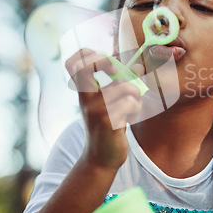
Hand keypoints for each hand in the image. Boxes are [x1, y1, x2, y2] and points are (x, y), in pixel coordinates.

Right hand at [65, 48, 143, 168]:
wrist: (102, 158)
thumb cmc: (109, 126)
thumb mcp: (111, 103)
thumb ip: (120, 84)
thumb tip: (138, 66)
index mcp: (84, 92)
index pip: (73, 62)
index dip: (87, 53)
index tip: (104, 62)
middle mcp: (85, 98)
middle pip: (87, 65)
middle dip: (108, 62)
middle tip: (117, 74)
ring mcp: (95, 109)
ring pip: (125, 86)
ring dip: (135, 96)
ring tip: (130, 108)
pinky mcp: (107, 121)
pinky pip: (130, 102)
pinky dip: (135, 109)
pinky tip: (128, 120)